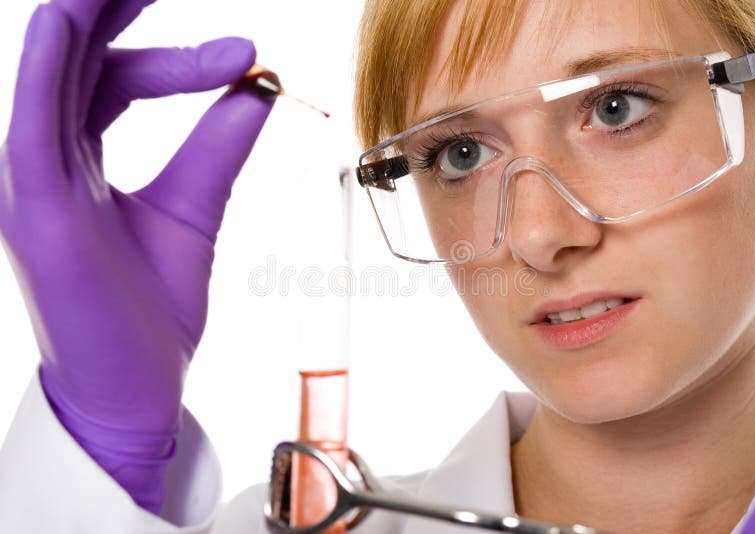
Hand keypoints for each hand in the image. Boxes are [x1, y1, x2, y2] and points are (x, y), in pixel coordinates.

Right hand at [0, 0, 274, 512]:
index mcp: (83, 157)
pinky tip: (61, 20)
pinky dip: (45, 70)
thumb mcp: (193, 210)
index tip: (247, 54)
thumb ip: (218, 147)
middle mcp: (50, 158)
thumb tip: (258, 89)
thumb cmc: (152, 310)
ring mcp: (33, 181)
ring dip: (83, 12)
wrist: (140, 387)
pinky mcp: (31, 212)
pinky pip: (32, 128)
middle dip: (116, 2)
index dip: (176, 55)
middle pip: (77, 53)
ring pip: (52, 72)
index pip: (119, 75)